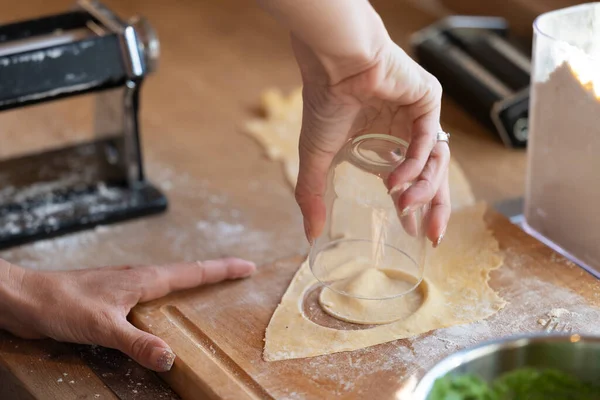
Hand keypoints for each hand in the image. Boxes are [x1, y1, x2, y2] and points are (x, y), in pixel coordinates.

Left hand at [0, 258, 254, 371]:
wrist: (25, 297)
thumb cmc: (60, 304)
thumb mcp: (102, 327)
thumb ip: (137, 342)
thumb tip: (170, 358)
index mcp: (144, 280)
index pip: (194, 272)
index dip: (223, 269)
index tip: (249, 266)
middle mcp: (140, 279)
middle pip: (187, 272)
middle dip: (216, 272)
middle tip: (240, 273)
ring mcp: (126, 286)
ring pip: (170, 281)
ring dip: (193, 281)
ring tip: (211, 287)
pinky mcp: (113, 297)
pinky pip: (152, 294)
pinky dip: (170, 296)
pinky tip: (163, 309)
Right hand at [293, 36, 449, 246]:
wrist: (333, 67)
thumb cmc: (323, 105)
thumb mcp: (316, 159)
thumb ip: (313, 196)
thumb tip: (309, 235)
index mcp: (383, 144)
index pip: (409, 181)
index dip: (414, 208)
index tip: (414, 233)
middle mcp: (404, 132)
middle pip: (432, 176)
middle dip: (435, 208)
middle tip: (432, 237)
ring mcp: (418, 116)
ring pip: (435, 161)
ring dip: (424, 189)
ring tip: (406, 207)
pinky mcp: (427, 100)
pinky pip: (427, 140)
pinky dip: (415, 164)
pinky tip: (398, 180)